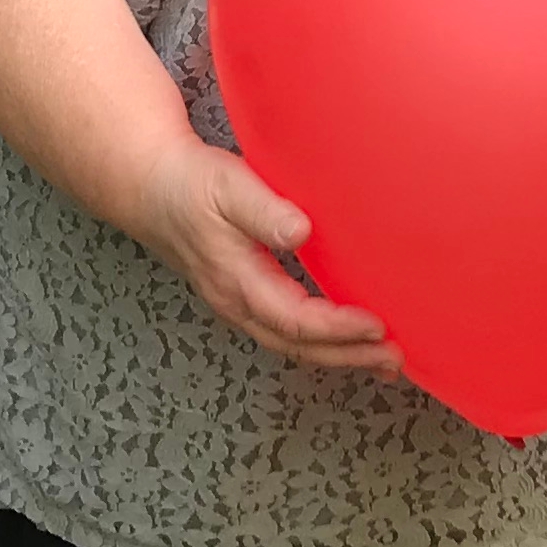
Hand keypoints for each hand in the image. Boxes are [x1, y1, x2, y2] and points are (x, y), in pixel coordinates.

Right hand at [129, 142, 410, 383]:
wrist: (152, 187)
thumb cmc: (193, 184)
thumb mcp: (229, 187)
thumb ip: (265, 211)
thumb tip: (300, 233)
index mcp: (238, 281)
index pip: (295, 319)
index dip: (338, 329)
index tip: (377, 325)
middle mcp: (238, 303)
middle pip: (298, 346)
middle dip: (348, 356)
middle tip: (393, 360)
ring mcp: (238, 304)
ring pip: (292, 344)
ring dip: (338, 355)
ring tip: (382, 362)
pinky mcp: (244, 297)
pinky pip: (286, 331)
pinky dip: (320, 341)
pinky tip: (346, 339)